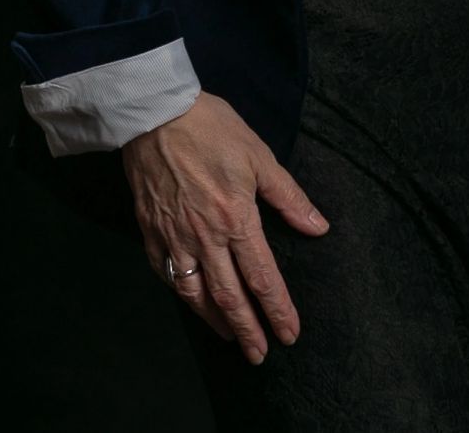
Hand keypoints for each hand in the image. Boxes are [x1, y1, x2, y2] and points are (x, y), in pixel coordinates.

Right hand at [120, 88, 330, 365]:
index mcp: (236, 218)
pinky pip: (166, 274)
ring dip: (215, 321)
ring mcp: (173, 237)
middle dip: (248, 330)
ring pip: (195, 293)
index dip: (278, 309)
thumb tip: (318, 227)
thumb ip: (288, 197)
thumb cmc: (211, 127)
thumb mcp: (258, 155)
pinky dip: (182, 293)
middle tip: (260, 355)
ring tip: (230, 338)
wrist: (154, 113)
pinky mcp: (150, 231)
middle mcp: (205, 237)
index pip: (262, 276)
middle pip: (229, 296)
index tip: (290, 334)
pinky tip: (192, 300)